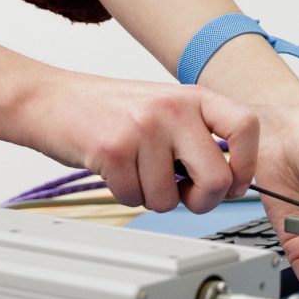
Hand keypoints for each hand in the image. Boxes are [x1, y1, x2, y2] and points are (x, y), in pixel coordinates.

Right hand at [18, 71, 259, 214]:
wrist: (52, 100)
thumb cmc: (111, 110)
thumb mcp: (165, 107)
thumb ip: (198, 136)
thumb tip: (231, 181)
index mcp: (192, 96)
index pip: (246, 128)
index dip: (245, 165)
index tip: (232, 182)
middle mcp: (173, 109)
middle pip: (216, 179)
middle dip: (200, 201)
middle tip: (183, 195)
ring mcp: (144, 129)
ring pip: (169, 200)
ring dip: (152, 197)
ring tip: (136, 170)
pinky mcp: (114, 151)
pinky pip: (135, 199)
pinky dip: (126, 195)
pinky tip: (115, 171)